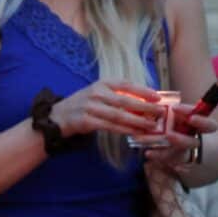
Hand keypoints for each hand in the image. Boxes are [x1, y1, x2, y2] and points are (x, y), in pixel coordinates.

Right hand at [48, 81, 165, 139]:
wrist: (57, 117)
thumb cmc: (83, 105)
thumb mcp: (98, 94)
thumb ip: (117, 96)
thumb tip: (144, 102)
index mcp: (102, 84)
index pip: (126, 85)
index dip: (143, 91)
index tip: (158, 97)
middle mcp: (96, 93)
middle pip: (125, 101)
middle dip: (145, 107)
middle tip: (160, 112)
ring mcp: (91, 107)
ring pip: (119, 115)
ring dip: (137, 121)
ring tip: (151, 125)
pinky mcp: (87, 121)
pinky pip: (110, 126)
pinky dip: (124, 130)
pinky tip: (135, 132)